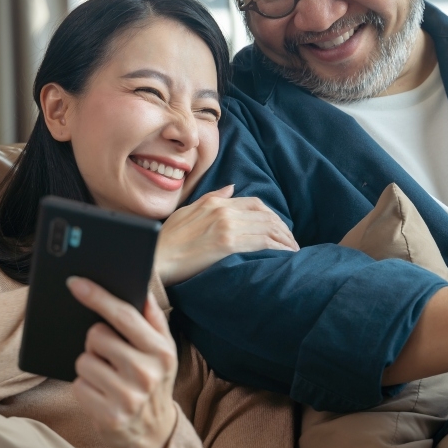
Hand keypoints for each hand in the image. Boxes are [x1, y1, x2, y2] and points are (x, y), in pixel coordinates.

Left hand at [67, 277, 178, 447]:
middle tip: (109, 355)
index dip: (97, 296)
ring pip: (84, 361)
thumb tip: (141, 287)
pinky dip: (85, 387)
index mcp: (161, 351)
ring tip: (107, 377)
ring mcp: (127, 397)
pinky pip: (78, 385)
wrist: (154, 432)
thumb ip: (153, 317)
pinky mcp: (108, 416)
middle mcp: (146, 373)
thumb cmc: (154, 379)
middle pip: (96, 336)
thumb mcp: (164, 349)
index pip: (123, 315)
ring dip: (90, 366)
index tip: (76, 283)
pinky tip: (101, 394)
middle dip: (96, 341)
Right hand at [155, 185, 299, 284]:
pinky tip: (286, 255)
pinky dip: (278, 247)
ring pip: (268, 227)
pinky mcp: (227, 243)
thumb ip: (211, 198)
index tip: (279, 228)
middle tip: (290, 241)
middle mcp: (223, 210)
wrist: (155, 259)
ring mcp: (226, 226)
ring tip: (292, 250)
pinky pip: (262, 241)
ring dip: (285, 238)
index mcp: (215, 202)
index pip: (254, 203)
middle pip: (265, 214)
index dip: (271, 215)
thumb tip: (231, 188)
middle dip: (282, 228)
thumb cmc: (166, 241)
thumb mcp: (187, 211)